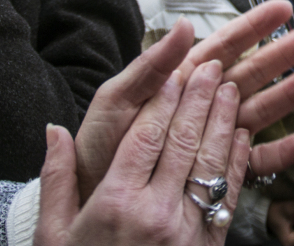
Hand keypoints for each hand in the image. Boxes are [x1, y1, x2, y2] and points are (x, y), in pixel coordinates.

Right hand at [36, 60, 249, 245]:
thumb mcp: (53, 236)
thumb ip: (55, 180)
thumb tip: (52, 131)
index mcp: (116, 205)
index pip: (146, 136)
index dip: (163, 99)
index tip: (173, 69)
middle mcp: (155, 214)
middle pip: (184, 141)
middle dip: (199, 98)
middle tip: (210, 65)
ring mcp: (186, 231)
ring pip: (211, 162)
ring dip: (224, 120)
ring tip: (230, 88)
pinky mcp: (209, 245)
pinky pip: (228, 194)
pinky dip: (236, 160)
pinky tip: (241, 135)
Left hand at [74, 0, 293, 200]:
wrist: (92, 194)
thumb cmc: (100, 146)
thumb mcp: (118, 98)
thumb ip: (152, 64)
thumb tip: (184, 25)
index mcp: (182, 79)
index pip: (224, 45)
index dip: (254, 25)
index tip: (283, 8)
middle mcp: (205, 103)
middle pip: (253, 72)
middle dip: (285, 52)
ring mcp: (216, 135)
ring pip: (262, 109)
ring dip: (291, 93)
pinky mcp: (220, 169)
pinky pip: (256, 161)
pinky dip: (282, 152)